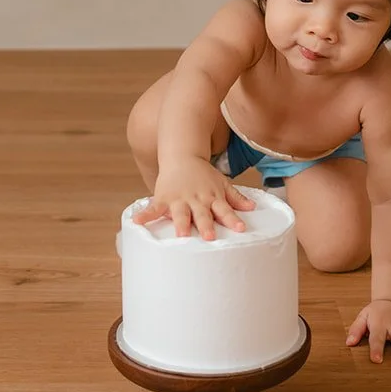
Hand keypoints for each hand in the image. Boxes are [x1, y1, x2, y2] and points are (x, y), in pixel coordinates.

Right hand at [132, 159, 254, 240]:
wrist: (182, 154)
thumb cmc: (203, 174)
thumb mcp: (221, 182)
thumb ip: (236, 197)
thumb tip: (252, 208)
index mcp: (212, 197)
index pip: (225, 210)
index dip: (232, 219)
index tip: (240, 229)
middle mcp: (197, 199)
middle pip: (203, 214)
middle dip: (206, 225)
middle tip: (210, 237)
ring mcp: (179, 199)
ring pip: (181, 213)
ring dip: (181, 223)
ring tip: (181, 235)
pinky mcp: (163, 198)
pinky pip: (154, 208)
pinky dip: (146, 214)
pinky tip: (138, 222)